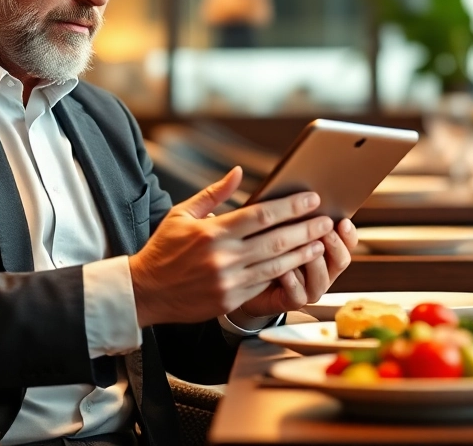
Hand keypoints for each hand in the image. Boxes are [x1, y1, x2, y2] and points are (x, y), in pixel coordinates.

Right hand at [128, 167, 333, 326]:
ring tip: (321, 242)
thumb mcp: (182, 214)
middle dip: (306, 229)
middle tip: (327, 219)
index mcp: (213, 232)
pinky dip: (285, 273)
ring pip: (276, 264)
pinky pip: (264, 283)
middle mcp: (224, 257)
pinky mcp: (230, 300)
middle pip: (276, 239)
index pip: (261, 215)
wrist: (144, 291)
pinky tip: (300, 264)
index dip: (290, 206)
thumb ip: (214, 194)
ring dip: (303, 252)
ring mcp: (229, 281)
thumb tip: (238, 172)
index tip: (311, 198)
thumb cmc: (163, 249)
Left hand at [238, 218, 356, 317]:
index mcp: (327, 251)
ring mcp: (310, 289)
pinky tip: (285, 270)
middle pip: (341, 260)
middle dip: (334, 244)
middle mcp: (324, 271)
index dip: (349, 234)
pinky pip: (298, 295)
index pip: (348, 243)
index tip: (343, 221)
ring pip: (321, 278)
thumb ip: (296, 216)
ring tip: (303, 247)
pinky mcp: (292, 301)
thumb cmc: (266, 246)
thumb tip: (303, 197)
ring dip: (313, 261)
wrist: (248, 279)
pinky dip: (293, 282)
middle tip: (324, 230)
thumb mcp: (282, 227)